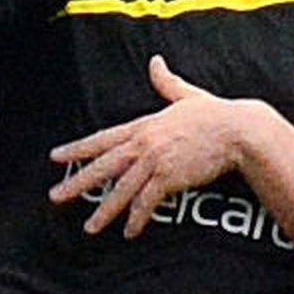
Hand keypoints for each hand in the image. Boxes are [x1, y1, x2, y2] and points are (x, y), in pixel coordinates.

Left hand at [49, 55, 264, 237]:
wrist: (237, 131)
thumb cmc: (215, 114)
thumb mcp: (186, 95)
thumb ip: (166, 82)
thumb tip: (155, 61)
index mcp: (142, 125)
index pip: (101, 139)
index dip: (77, 148)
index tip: (56, 157)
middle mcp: (143, 143)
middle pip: (103, 166)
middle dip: (77, 183)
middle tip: (56, 197)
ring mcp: (155, 161)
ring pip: (122, 190)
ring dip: (105, 211)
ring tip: (90, 228)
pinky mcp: (170, 178)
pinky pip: (147, 202)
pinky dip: (137, 219)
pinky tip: (130, 232)